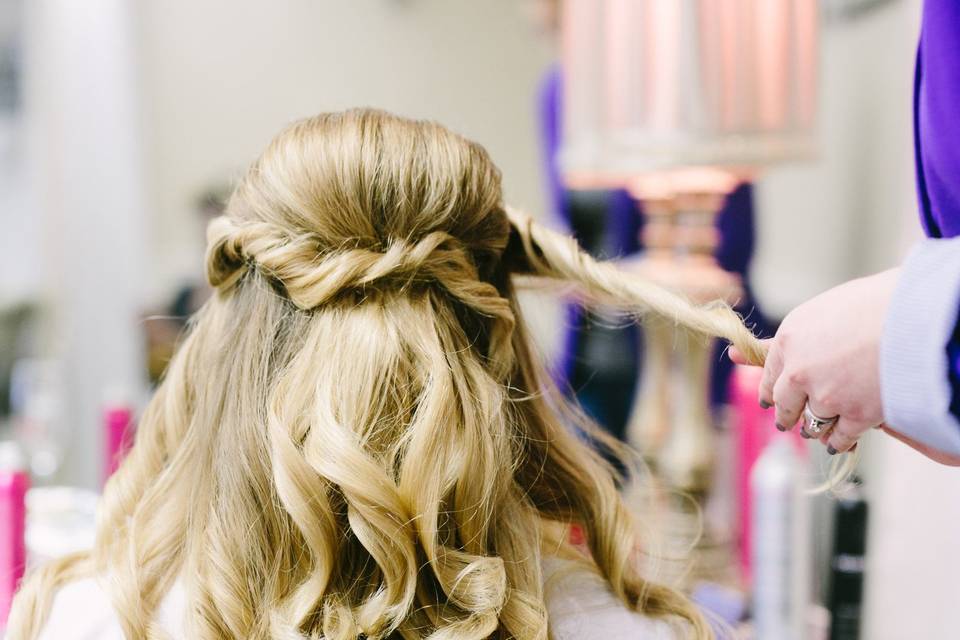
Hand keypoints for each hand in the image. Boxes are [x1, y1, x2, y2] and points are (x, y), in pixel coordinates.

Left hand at [730, 270, 898, 453]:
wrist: (914, 316)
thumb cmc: (872, 305)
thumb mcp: (819, 313)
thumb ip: (783, 341)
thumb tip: (734, 354)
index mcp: (787, 341)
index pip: (769, 375)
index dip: (772, 390)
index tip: (772, 399)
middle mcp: (799, 371)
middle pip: (784, 404)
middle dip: (786, 414)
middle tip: (787, 421)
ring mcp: (827, 396)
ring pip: (811, 423)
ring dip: (814, 428)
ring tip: (817, 431)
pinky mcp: (856, 415)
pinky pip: (840, 437)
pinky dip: (839, 442)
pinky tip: (839, 443)